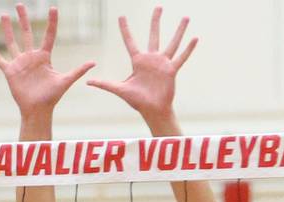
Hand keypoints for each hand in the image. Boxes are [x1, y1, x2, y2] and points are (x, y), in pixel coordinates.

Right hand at [0, 4, 94, 119]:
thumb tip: (93, 62)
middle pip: (27, 33)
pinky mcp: (10, 72)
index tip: (53, 8)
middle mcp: (31, 57)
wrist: (38, 110)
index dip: (51, 22)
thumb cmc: (52, 97)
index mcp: (44, 57)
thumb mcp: (65, 81)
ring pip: (12, 42)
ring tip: (4, 15)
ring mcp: (20, 63)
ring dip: (7, 29)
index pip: (48, 35)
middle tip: (20, 4)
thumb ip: (78, 71)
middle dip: (23, 19)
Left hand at [87, 7, 196, 124]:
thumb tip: (88, 82)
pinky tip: (195, 38)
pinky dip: (188, 49)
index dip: (125, 29)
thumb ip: (105, 84)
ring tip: (185, 17)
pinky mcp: (171, 70)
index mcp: (138, 61)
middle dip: (156, 21)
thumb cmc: (137, 101)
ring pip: (172, 43)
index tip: (121, 16)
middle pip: (154, 35)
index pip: (130, 41)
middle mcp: (151, 59)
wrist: (152, 110)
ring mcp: (163, 64)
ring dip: (179, 31)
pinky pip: (181, 57)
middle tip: (158, 6)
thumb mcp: (120, 90)